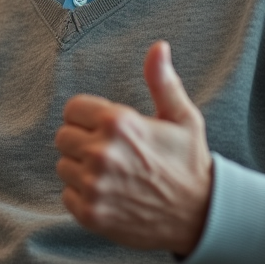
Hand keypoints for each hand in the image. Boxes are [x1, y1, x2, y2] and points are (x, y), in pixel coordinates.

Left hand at [54, 40, 212, 255]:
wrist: (201, 216)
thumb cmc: (189, 163)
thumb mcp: (182, 117)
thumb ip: (162, 81)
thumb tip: (159, 47)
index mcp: (118, 123)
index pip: (72, 109)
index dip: (88, 117)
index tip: (105, 128)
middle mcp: (101, 153)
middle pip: (63, 136)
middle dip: (83, 141)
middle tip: (110, 152)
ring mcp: (94, 185)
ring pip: (63, 166)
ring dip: (81, 169)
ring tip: (112, 174)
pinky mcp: (90, 213)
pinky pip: (67, 194)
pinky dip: (82, 195)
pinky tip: (109, 194)